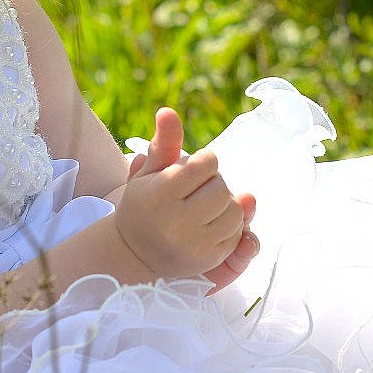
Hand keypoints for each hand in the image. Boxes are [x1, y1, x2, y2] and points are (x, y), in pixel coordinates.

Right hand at [113, 107, 257, 282]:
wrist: (135, 254)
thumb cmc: (144, 205)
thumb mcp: (148, 173)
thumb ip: (163, 142)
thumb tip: (168, 111)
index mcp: (159, 195)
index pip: (205, 164)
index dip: (204, 162)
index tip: (193, 170)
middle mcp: (176, 222)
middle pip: (222, 187)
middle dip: (214, 183)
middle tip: (198, 190)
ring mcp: (194, 244)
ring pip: (235, 210)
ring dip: (225, 203)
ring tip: (206, 206)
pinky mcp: (209, 260)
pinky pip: (237, 233)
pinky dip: (229, 225)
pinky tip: (210, 225)